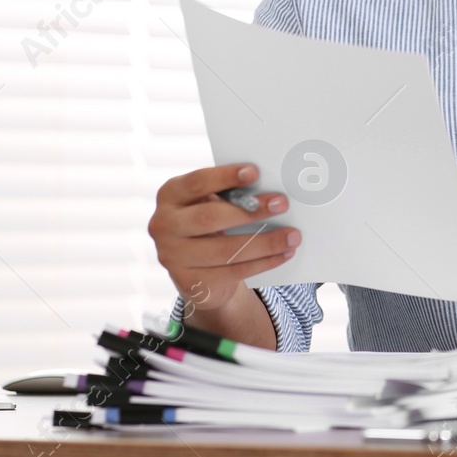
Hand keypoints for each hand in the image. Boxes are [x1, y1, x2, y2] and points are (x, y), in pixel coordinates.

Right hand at [148, 163, 298, 317]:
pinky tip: (284, 254)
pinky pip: (232, 272)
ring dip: (265, 242)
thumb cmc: (210, 222)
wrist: (197, 268)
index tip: (255, 172)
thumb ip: (229, 194)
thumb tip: (270, 190)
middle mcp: (163, 225)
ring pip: (225, 250)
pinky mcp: (189, 283)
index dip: (225, 177)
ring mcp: (172, 257)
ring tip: (293, 236)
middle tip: (282, 204)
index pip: (197, 183)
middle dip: (250, 211)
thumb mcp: (211, 202)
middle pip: (210, 218)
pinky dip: (263, 263)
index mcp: (170, 195)